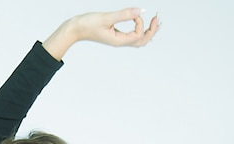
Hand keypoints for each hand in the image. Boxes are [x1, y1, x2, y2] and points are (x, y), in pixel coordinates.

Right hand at [43, 8, 159, 59]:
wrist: (74, 29)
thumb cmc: (87, 24)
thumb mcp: (106, 17)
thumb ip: (124, 14)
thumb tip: (140, 11)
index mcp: (119, 41)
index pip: (137, 35)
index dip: (140, 22)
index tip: (134, 13)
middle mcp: (120, 42)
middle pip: (142, 41)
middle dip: (152, 31)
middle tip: (159, 19)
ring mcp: (118, 40)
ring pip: (137, 40)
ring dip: (147, 31)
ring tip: (155, 22)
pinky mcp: (114, 35)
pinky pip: (131, 36)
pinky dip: (139, 30)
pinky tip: (140, 23)